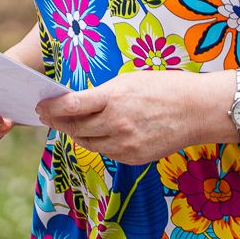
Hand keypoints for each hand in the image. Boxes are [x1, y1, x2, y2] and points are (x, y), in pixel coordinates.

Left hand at [37, 70, 222, 164]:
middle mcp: (116, 124)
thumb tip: (76, 103)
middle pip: (74, 128)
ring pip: (88, 143)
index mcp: (114, 98)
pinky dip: (97, 143)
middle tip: (48, 115)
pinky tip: (96, 133)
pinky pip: (106, 152)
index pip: (71, 106)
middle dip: (58, 122)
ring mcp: (125, 144)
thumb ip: (102, 94)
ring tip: (69, 125)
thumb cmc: (165, 87)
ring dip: (76, 134)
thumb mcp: (129, 81)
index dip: (51, 107)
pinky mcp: (133, 157)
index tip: (41, 105)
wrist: (198, 110)